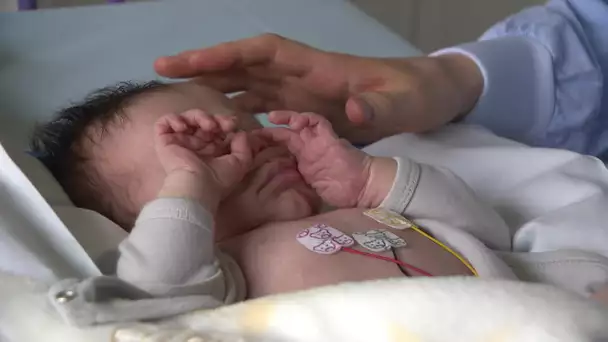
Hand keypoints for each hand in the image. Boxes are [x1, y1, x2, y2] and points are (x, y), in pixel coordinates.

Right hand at [154, 109, 251, 208]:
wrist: (197, 188)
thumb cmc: (218, 180)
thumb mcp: (240, 163)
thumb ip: (244, 147)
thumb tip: (241, 133)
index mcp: (211, 151)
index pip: (217, 129)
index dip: (225, 122)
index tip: (232, 125)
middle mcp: (195, 145)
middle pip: (203, 121)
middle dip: (215, 118)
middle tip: (222, 125)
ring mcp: (180, 142)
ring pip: (187, 118)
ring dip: (199, 116)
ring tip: (207, 126)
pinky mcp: (165, 141)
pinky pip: (165, 122)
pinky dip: (174, 119)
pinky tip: (184, 127)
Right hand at [155, 34, 482, 143]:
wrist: (427, 98)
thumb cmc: (417, 94)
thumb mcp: (405, 101)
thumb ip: (379, 105)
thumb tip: (352, 109)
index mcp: (318, 66)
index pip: (263, 52)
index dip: (226, 54)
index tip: (190, 60)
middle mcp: (302, 77)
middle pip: (244, 66)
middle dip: (205, 66)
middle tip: (162, 72)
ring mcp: (301, 95)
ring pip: (248, 87)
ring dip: (215, 91)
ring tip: (181, 103)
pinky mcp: (306, 113)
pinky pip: (264, 111)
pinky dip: (240, 116)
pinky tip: (222, 131)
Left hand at [258, 111, 372, 207]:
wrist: (364, 188)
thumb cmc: (341, 193)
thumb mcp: (310, 191)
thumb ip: (296, 185)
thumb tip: (271, 195)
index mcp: (304, 160)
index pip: (283, 148)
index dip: (268, 145)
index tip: (252, 146)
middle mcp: (310, 148)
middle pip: (287, 133)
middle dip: (270, 130)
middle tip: (254, 130)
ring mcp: (320, 142)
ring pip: (301, 123)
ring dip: (286, 118)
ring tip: (272, 117)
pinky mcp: (330, 137)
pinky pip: (318, 121)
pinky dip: (306, 117)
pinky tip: (295, 120)